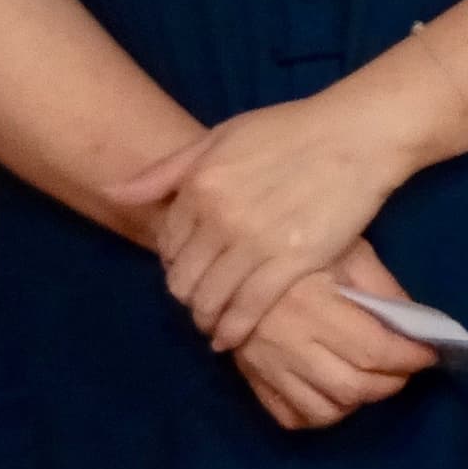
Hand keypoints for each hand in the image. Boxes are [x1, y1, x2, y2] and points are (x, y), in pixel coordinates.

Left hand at [111, 87, 433, 352]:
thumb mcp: (220, 136)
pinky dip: (234, 330)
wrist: (354, 136)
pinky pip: (249, 310)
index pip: (167, 244)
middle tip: (199, 298)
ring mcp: (255, 242)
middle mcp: (220, 217)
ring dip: (206, 318)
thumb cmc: (289, 130)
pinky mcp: (291, 263)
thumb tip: (113, 192)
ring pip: (210, 300)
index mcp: (200, 185)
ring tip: (212, 322)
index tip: (187, 268)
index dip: (173, 262)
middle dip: (186, 294)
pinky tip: (230, 337)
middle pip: (182, 279)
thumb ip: (167, 171)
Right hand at [233, 242, 438, 431]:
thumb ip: (381, 286)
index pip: (374, 350)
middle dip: (391, 382)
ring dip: (357, 401)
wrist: (228, 254)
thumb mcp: (345, 248)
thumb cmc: (295, 243)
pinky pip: (291, 417)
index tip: (429, 352)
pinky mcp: (251, 379)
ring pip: (325, 411)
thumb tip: (413, 322)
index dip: (410, 357)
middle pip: (353, 388)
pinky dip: (319, 413)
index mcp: (314, 307)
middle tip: (404, 365)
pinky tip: (333, 391)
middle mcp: (290, 345)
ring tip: (370, 378)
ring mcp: (267, 368)